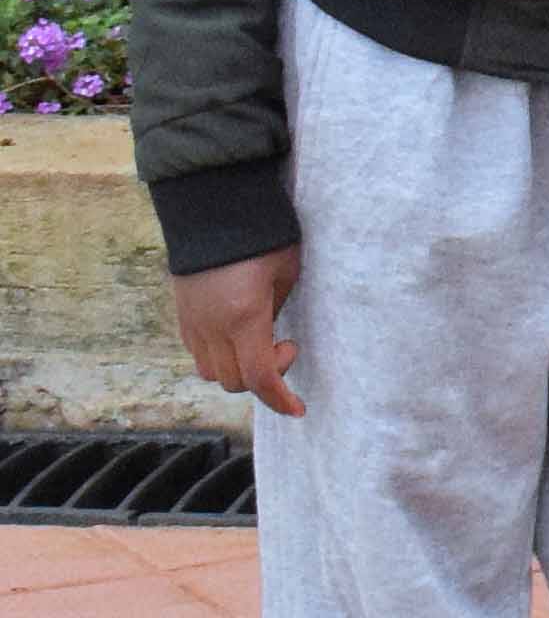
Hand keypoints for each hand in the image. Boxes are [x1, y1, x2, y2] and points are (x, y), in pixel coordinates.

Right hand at [172, 247, 300, 416]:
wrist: (212, 209)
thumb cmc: (262, 237)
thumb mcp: (285, 274)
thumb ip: (276, 311)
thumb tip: (270, 335)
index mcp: (244, 317)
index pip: (259, 377)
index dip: (280, 399)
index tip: (298, 408)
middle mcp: (212, 326)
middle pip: (234, 381)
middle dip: (263, 379)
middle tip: (284, 348)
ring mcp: (192, 322)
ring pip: (211, 372)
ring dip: (238, 370)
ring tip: (260, 342)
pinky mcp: (182, 314)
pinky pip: (198, 353)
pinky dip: (220, 356)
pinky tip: (238, 335)